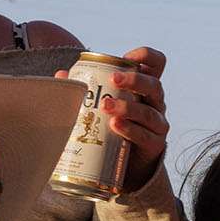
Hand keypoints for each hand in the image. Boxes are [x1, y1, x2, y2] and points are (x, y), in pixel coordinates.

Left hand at [53, 46, 168, 187]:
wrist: (126, 164)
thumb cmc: (113, 126)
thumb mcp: (103, 105)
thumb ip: (86, 89)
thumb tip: (62, 75)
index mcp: (144, 88)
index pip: (156, 64)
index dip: (145, 56)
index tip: (127, 58)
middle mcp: (155, 103)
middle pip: (154, 85)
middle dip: (134, 80)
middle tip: (113, 80)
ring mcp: (158, 124)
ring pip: (147, 112)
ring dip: (126, 107)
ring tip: (105, 106)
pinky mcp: (155, 144)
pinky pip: (145, 135)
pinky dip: (130, 130)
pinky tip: (115, 125)